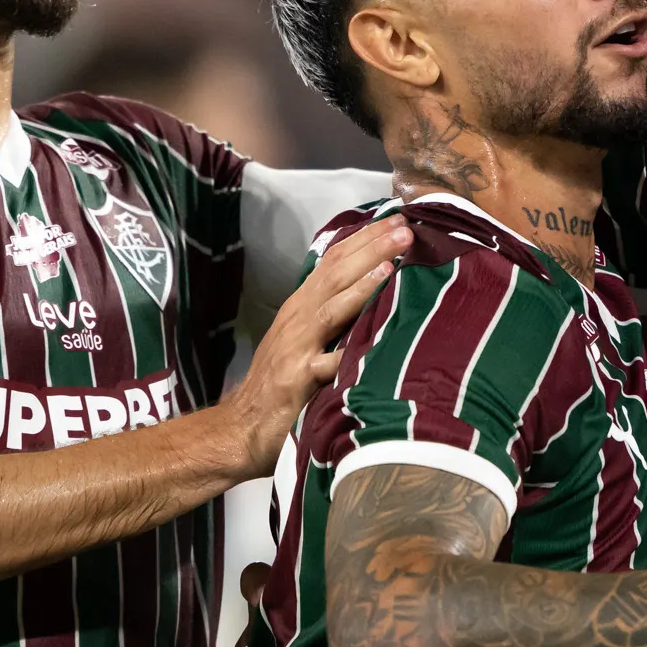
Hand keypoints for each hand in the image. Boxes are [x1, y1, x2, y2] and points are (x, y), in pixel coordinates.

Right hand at [216, 215, 409, 473]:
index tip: (397, 218)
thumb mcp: (306, 339)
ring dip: (362, 284)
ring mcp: (297, 348)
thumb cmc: (282, 384)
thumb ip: (334, 315)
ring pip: (331, 308)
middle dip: (371, 249)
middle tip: (405, 228)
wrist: (241, 428)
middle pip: (335, 274)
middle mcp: (299, 319)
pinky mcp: (298, 380)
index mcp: (302, 307)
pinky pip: (327, 362)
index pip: (334, 261)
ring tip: (391, 264)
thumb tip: (375, 289)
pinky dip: (349, 349)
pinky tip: (372, 340)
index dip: (364, 239)